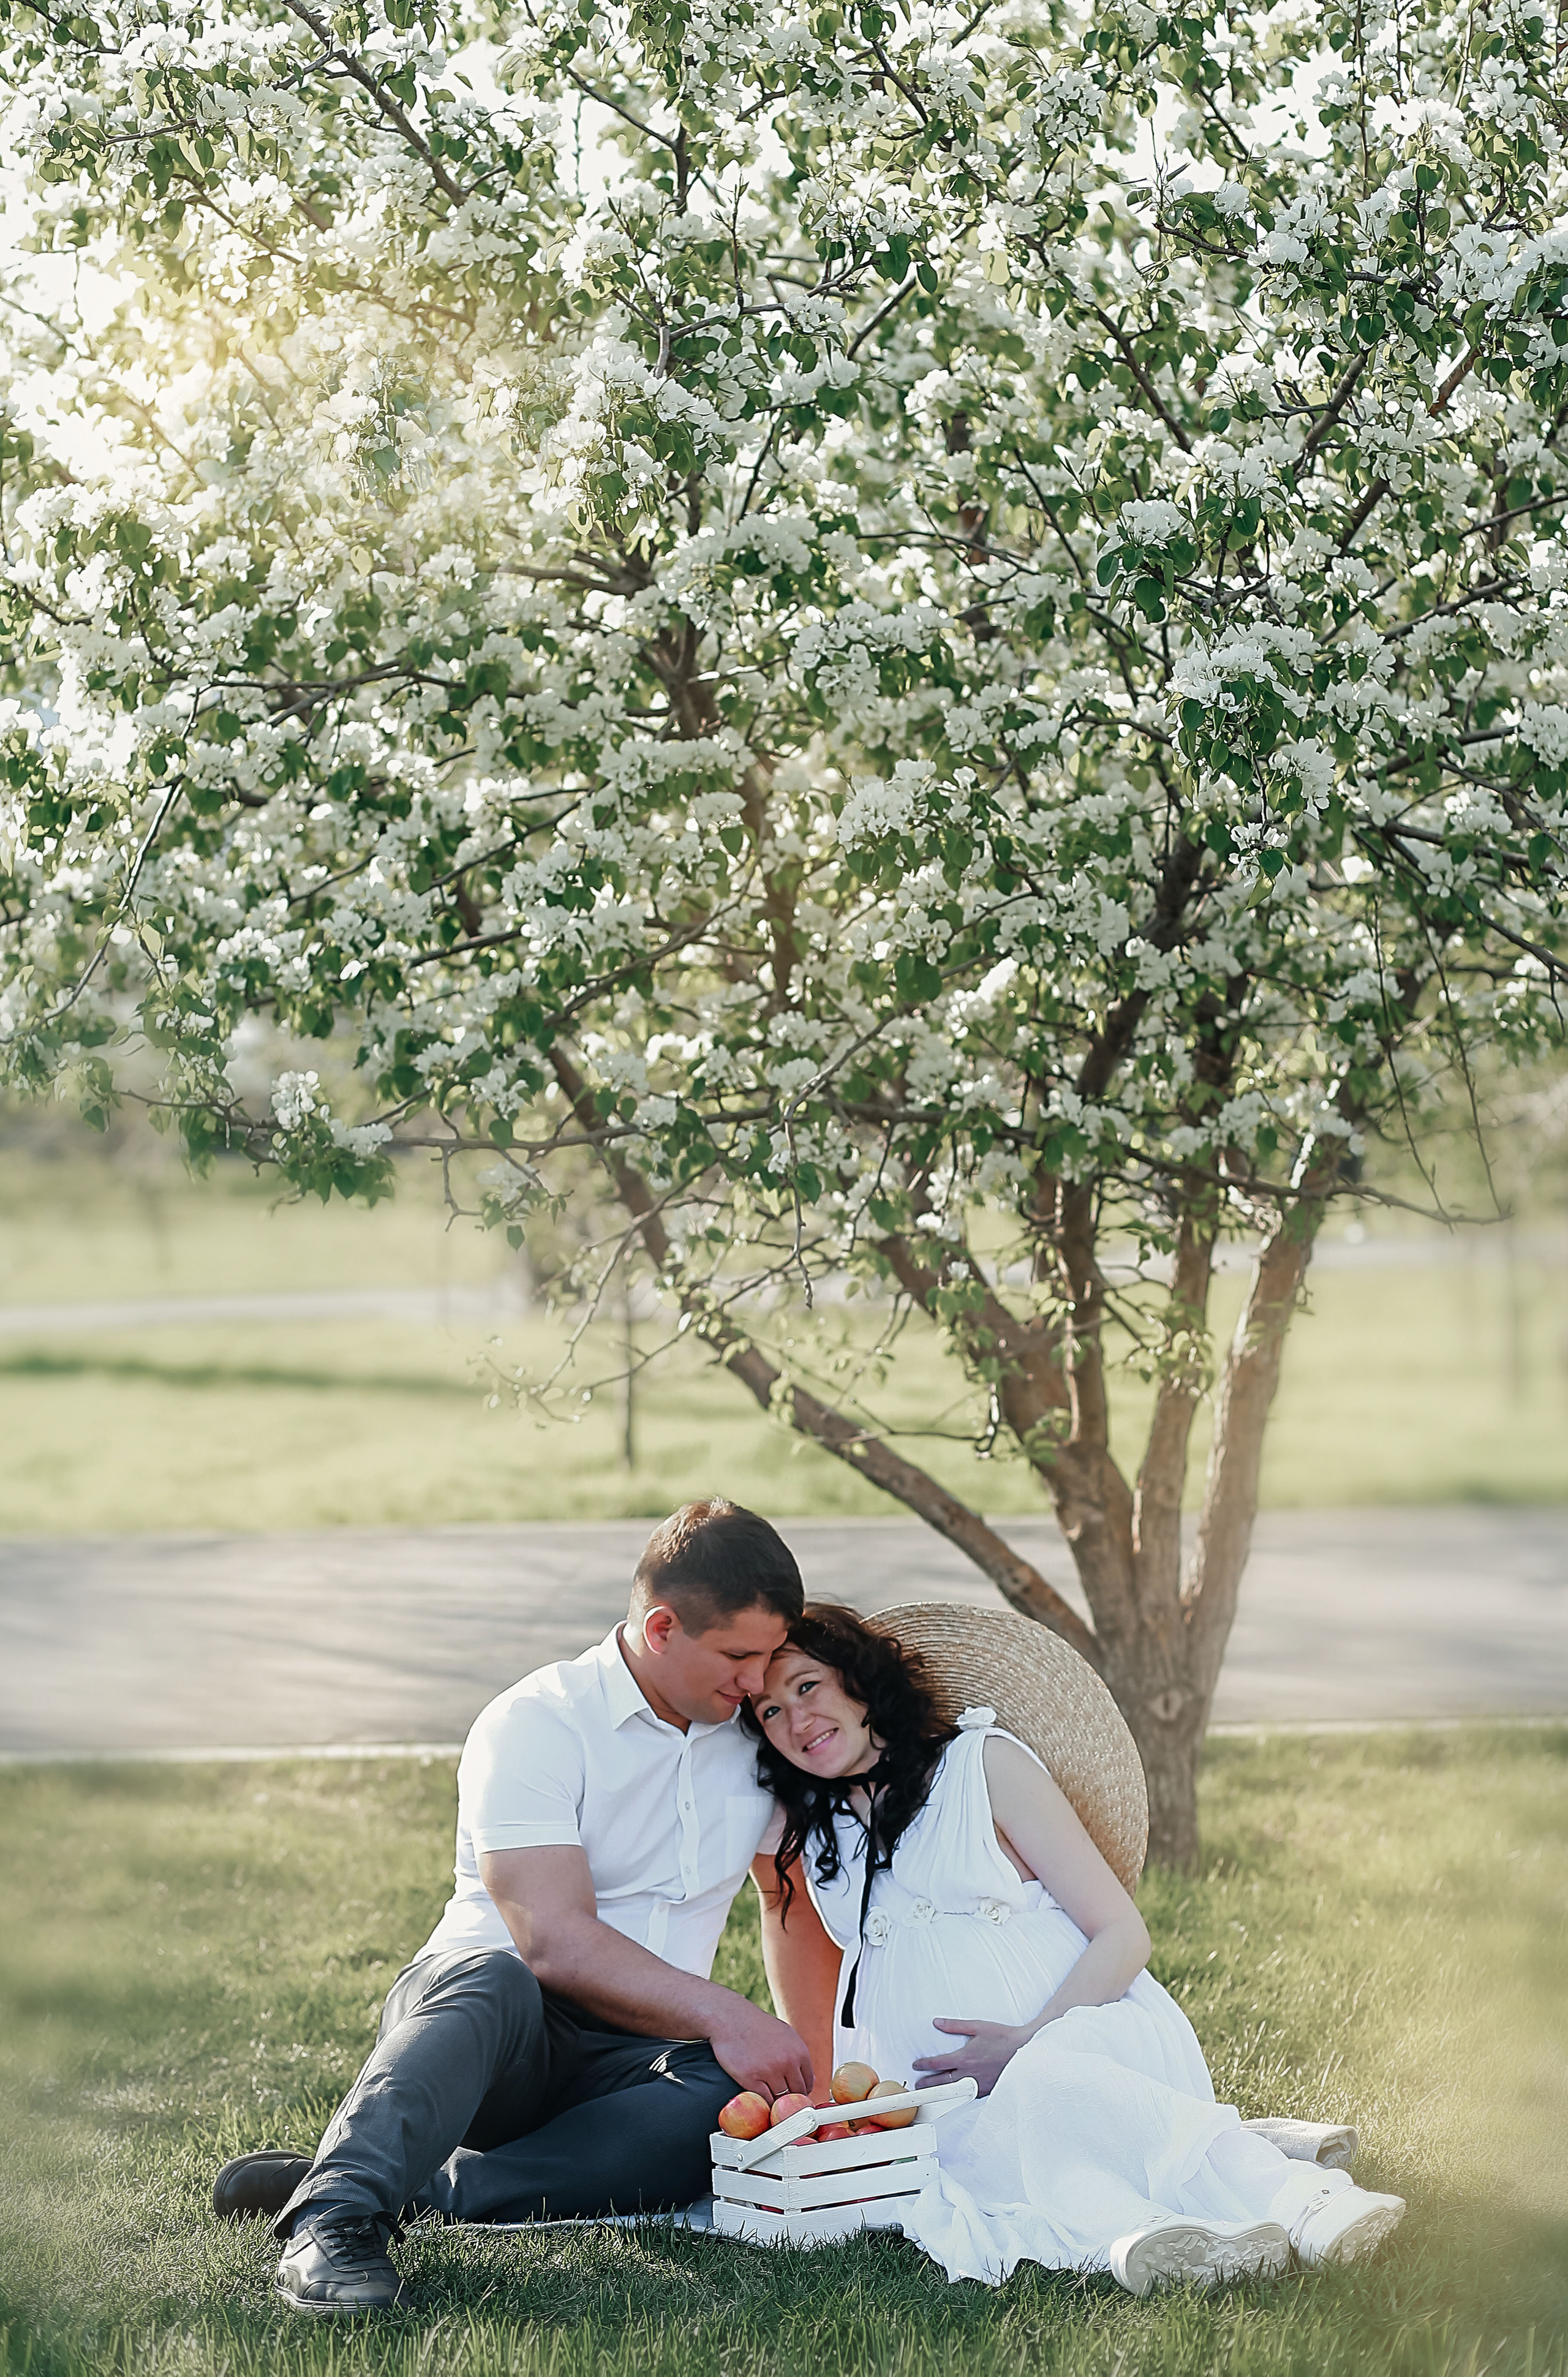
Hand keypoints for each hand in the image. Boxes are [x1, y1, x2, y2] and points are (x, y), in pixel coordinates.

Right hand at [706, 1996, 813, 2100]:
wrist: (731, 2019)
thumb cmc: (758, 2026)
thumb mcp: (786, 2035)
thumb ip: (799, 2057)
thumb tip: (812, 2081)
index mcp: (799, 2052)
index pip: (807, 2083)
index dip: (801, 2092)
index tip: (794, 2096)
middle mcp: (787, 2062)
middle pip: (796, 2093)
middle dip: (790, 2100)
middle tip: (782, 2103)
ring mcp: (769, 2071)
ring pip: (780, 2099)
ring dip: (776, 2103)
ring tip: (770, 2102)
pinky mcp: (750, 2078)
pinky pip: (764, 2099)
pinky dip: (763, 2103)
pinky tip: (760, 2099)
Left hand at [912, 2016, 1029, 2098]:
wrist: (1025, 2050)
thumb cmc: (1003, 2037)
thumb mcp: (978, 2026)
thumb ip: (955, 2026)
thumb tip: (937, 2023)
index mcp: (964, 2058)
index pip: (937, 2063)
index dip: (924, 2064)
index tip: (916, 2064)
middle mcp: (968, 2074)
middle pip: (941, 2081)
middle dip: (927, 2083)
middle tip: (917, 2084)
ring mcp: (978, 2084)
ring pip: (953, 2091)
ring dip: (940, 2091)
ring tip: (931, 2092)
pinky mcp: (987, 2090)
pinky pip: (968, 2095)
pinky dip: (959, 2095)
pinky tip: (956, 2095)